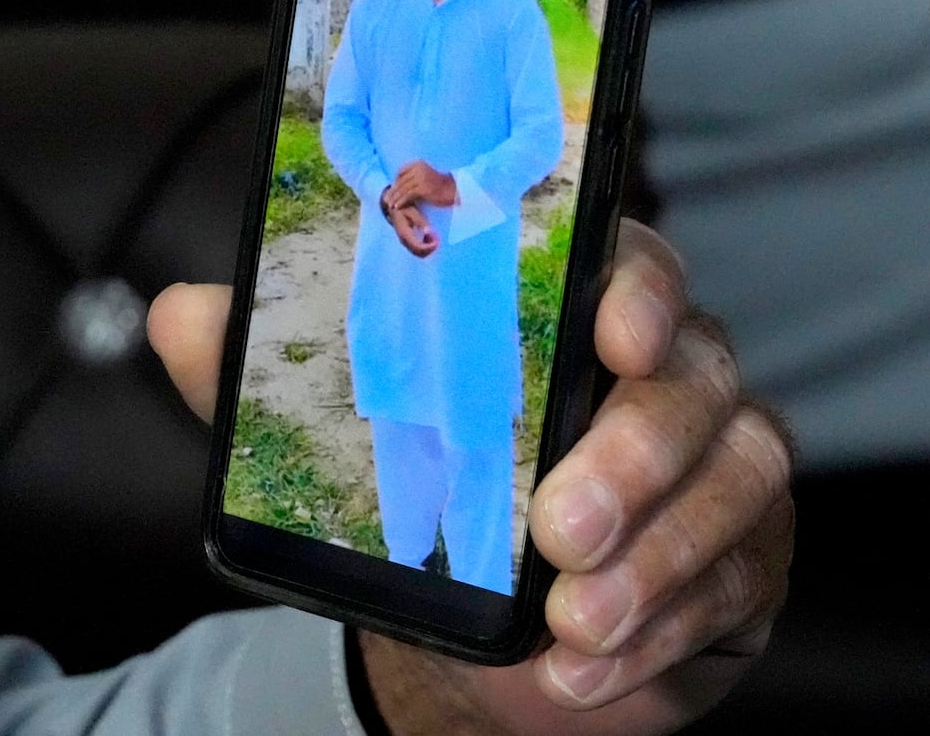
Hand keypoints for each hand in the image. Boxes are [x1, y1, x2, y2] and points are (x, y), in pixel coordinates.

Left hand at [147, 220, 794, 735]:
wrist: (493, 633)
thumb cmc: (440, 502)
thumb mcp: (349, 435)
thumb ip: (269, 372)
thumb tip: (183, 315)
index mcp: (584, 312)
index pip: (633, 262)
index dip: (639, 285)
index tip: (613, 330)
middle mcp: (671, 371)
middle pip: (696, 373)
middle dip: (636, 453)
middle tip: (558, 530)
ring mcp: (720, 459)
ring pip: (740, 475)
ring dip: (658, 556)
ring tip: (574, 623)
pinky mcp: (747, 551)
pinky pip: (741, 575)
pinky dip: (668, 628)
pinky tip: (593, 667)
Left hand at [386, 160, 457, 208]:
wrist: (453, 191)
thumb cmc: (439, 186)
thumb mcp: (425, 177)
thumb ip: (413, 177)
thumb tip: (398, 183)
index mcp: (418, 164)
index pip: (401, 171)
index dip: (395, 181)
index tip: (391, 190)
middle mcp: (419, 169)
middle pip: (400, 180)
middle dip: (393, 191)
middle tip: (385, 199)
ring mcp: (421, 178)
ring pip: (403, 188)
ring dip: (395, 197)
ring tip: (389, 205)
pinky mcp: (423, 188)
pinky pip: (408, 195)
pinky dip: (401, 201)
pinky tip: (397, 207)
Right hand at [387, 201, 439, 257]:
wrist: (394, 209)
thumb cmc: (404, 208)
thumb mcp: (412, 212)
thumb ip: (420, 222)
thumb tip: (428, 231)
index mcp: (405, 234)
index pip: (418, 247)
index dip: (429, 247)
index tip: (437, 241)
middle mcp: (404, 241)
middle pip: (419, 253)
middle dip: (430, 248)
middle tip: (437, 239)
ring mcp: (405, 243)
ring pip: (419, 253)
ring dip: (429, 247)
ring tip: (434, 236)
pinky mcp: (408, 242)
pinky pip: (418, 250)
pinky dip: (426, 246)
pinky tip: (430, 237)